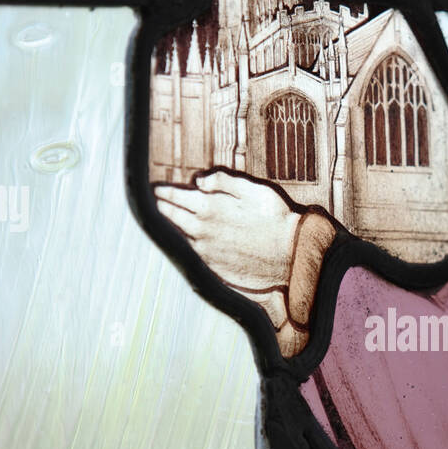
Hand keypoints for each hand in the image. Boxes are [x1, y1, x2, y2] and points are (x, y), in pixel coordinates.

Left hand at [154, 171, 300, 292]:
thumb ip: (223, 181)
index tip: (157, 189)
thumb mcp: (253, 190)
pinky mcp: (214, 267)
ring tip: (167, 220)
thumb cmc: (276, 219)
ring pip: (180, 236)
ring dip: (172, 227)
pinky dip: (185, 245)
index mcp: (210, 208)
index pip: (177, 197)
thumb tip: (200, 181)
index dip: (165, 192)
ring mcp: (207, 251)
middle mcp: (203, 231)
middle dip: (163, 208)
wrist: (291, 255)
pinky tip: (187, 241)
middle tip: (156, 202)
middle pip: (173, 217)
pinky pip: (192, 254)